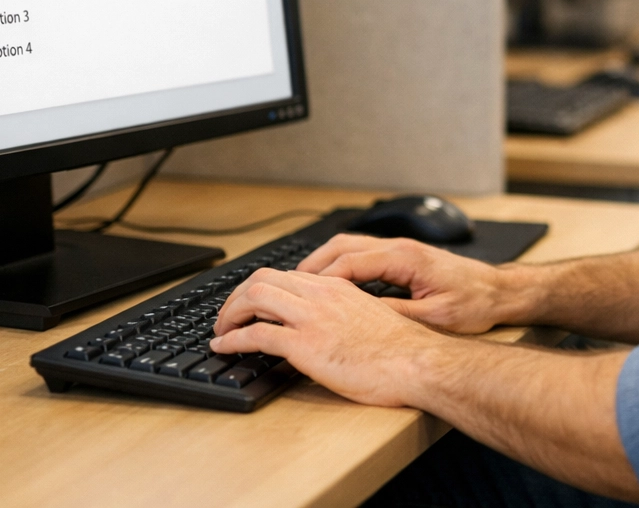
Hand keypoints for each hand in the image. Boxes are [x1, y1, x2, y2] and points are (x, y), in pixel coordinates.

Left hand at [209, 268, 438, 405]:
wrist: (417, 362)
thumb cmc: (403, 349)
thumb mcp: (371, 317)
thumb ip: (345, 313)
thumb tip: (328, 327)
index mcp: (337, 287)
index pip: (288, 275)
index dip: (262, 288)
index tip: (251, 304)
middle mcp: (321, 295)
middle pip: (263, 278)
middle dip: (237, 296)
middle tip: (228, 316)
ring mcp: (311, 317)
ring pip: (254, 297)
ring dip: (229, 313)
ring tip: (221, 330)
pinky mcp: (304, 344)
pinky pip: (255, 334)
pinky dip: (231, 339)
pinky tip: (223, 348)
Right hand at [297, 234, 525, 333]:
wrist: (500, 291)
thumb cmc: (474, 303)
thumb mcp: (434, 317)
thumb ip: (395, 315)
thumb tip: (358, 318)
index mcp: (405, 258)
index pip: (350, 262)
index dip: (321, 280)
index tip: (298, 295)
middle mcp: (399, 246)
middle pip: (342, 246)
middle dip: (311, 265)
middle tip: (287, 286)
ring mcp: (399, 248)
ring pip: (348, 246)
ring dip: (322, 262)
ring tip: (299, 285)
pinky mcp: (402, 257)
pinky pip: (361, 253)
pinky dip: (339, 264)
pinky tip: (329, 284)